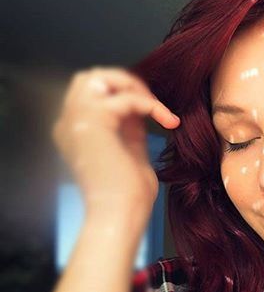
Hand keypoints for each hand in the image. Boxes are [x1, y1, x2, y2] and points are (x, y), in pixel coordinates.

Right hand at [52, 66, 179, 221]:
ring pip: (99, 77)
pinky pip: (126, 98)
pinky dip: (151, 105)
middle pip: (89, 78)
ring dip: (132, 87)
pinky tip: (168, 120)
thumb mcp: (130, 154)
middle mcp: (67, 123)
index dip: (125, 97)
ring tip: (158, 108)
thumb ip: (130, 130)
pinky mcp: (92, 121)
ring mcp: (75, 120)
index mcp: (74, 133)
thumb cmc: (127, 197)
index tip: (155, 115)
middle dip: (124, 83)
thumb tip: (143, 110)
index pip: (94, 96)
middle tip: (152, 103)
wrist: (119, 215)